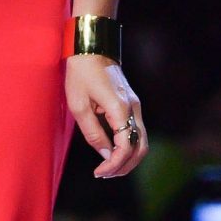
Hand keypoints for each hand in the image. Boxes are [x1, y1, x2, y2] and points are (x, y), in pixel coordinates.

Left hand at [65, 55, 147, 178]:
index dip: (114, 165)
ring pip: (142, 140)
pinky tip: (112, 151)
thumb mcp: (79, 105)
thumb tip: (105, 155)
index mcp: (120, 108)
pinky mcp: (131, 102)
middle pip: (140, 147)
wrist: (92, 47)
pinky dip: (128, 146)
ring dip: (128, 158)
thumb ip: (93, 133)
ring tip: (109, 167)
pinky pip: (136, 130)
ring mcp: (135, 104)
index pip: (125, 147)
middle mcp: (133, 107)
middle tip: (104, 174)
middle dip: (125, 166)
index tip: (98, 172)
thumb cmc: (81, 73)